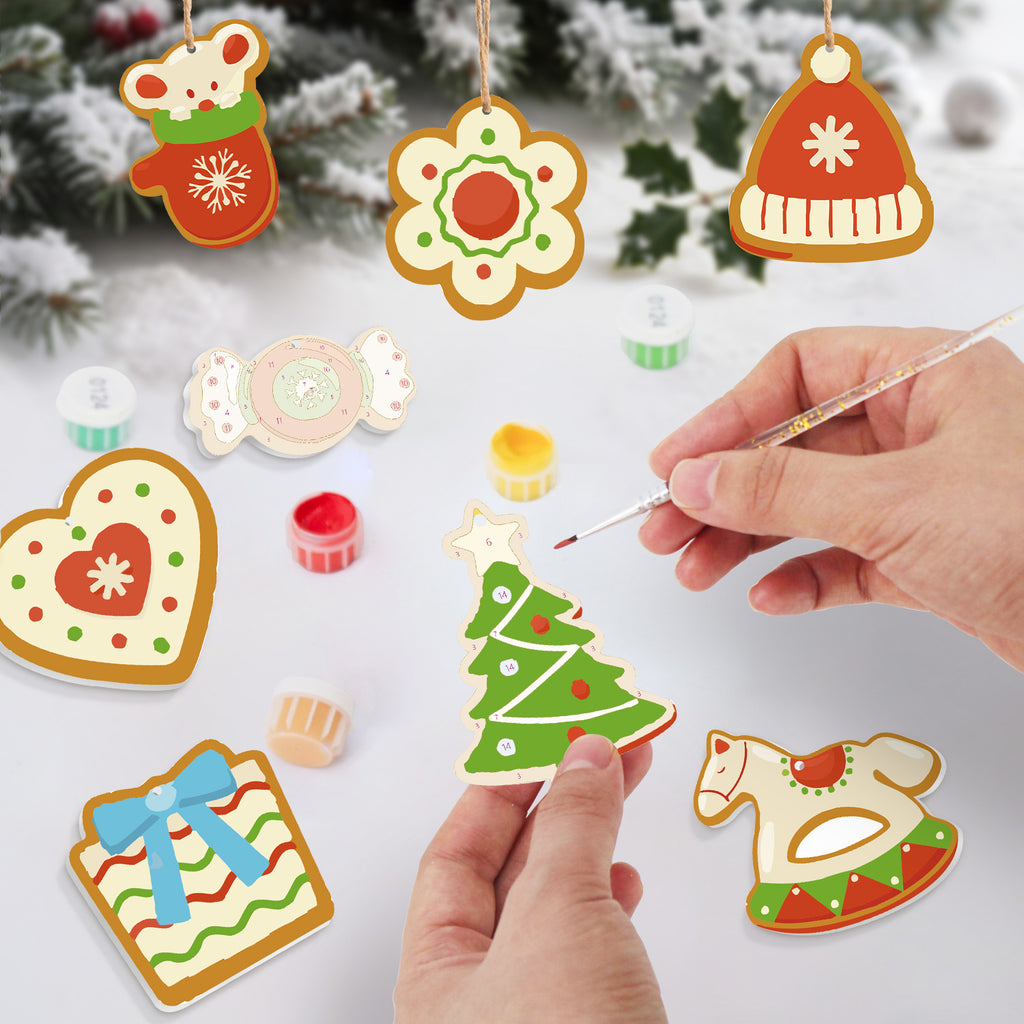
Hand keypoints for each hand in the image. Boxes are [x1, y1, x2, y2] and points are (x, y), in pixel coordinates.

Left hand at [393, 734, 667, 1023]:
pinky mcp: (588, 1021)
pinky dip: (611, 899)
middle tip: (595, 748)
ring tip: (621, 782)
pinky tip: (625, 879)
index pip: (455, 856)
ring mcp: (536, 1010)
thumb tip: (585, 758)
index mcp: (437, 973)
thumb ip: (572, 826)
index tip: (539, 743)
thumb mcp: (558, 913)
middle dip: (559, 803)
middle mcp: (479, 995)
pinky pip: (591, 941)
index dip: (498, 791)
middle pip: (511, 871)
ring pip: (557, 903)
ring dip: (592, 840)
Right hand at [639, 327, 1023, 672]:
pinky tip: (770, 597)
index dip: (726, 415)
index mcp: (926, 375)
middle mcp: (923, 426)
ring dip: (748, 538)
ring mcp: (926, 493)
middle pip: (794, 445)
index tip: (674, 465)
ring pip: (812, 504)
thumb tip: (689, 479)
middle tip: (664, 532)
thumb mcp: (893, 502)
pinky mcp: (931, 555)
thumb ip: (780, 488)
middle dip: (725, 490)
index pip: (799, 372)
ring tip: (694, 572)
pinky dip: (804, 576)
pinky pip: (848, 556)